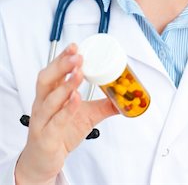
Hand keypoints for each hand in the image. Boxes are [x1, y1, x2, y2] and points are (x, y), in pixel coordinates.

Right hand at [15, 43, 117, 184]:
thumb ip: (104, 105)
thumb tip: (124, 97)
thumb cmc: (60, 133)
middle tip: (77, 57)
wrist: (44, 161)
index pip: (53, 71)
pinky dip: (66, 109)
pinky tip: (75, 99)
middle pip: (46, 79)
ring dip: (65, 85)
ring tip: (78, 74)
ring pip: (49, 99)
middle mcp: (43, 104)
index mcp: (50, 94)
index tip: (75, 46)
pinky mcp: (46, 137)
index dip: (62, 57)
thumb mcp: (86, 115)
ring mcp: (42, 120)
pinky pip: (55, 121)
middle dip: (61, 65)